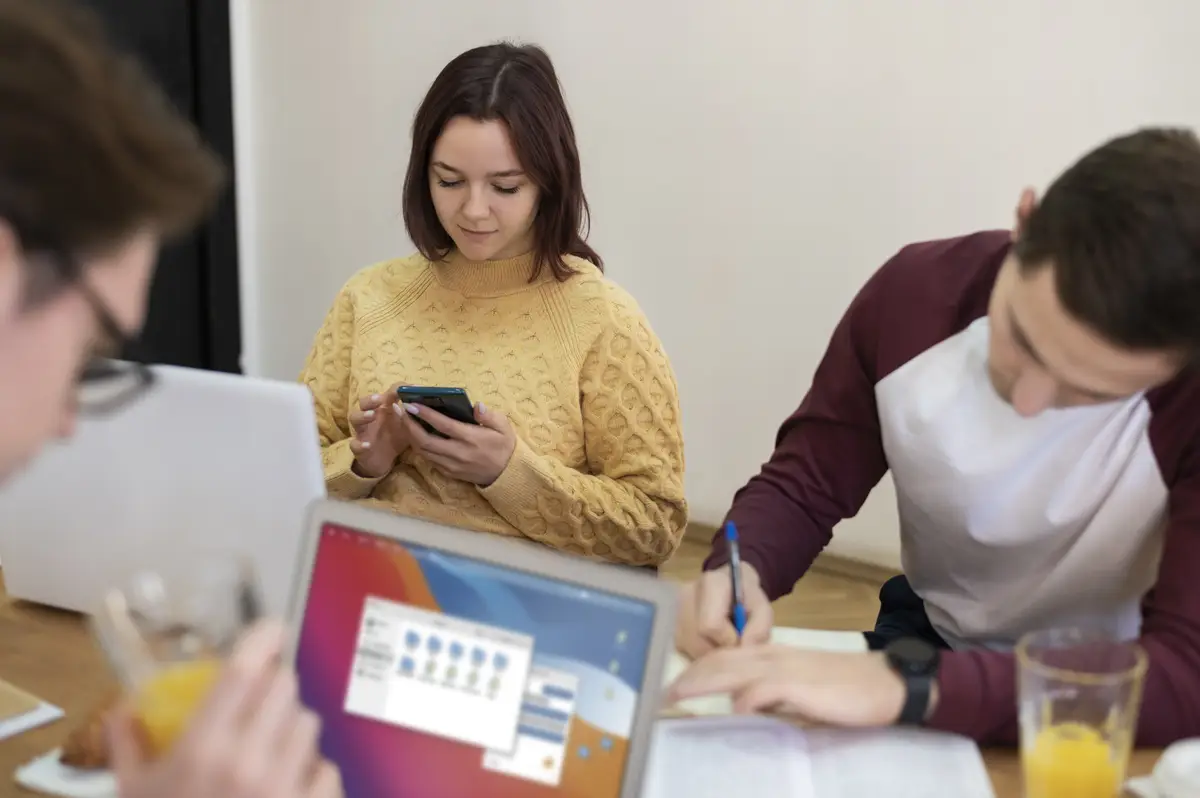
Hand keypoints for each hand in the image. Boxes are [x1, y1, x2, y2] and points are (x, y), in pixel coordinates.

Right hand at [107, 620, 341, 797]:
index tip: (270, 627)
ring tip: (266, 756)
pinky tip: (286, 791)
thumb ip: (128, 746)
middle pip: (285, 688)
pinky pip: (326, 769)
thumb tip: (125, 707)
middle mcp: (249, 763)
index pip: (245, 670)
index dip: (262, 638)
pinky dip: (310, 774)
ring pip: (309, 725)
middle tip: (256, 707)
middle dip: (272, 690)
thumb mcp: (134, 794)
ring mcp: (285, 789)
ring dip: (291, 732)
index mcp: (202, 751)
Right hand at [348, 385, 410, 477]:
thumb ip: (415, 415)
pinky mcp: (359, 448)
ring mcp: (363, 431)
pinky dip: (359, 444)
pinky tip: (367, 445)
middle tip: (380, 398)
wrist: (382, 461)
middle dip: (371, 399)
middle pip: (364, 402)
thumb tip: (432, 403)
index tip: (413, 389)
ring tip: (372, 415)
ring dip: (362, 415)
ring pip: (354, 418)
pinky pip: (355, 445)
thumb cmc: (395, 438)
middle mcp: (371, 417)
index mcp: (384, 409)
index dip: (398, 389)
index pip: (387, 394)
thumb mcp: (408, 426)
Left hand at [401, 401, 515, 485]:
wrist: (507, 475)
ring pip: (423, 451)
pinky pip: (429, 459)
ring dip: (410, 436)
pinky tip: (415, 435)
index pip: (443, 425)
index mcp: (471, 438)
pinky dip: (419, 447)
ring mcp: (451, 465)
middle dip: (409, 425)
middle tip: (401, 411)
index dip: (425, 414)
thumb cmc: (504, 446)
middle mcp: (458, 453)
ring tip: (404, 421)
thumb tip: (476, 405)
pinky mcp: (449, 473)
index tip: (411, 404)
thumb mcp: (504, 427)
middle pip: (425, 440)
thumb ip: (489, 415)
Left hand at [667, 647, 906, 727]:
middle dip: (689, 676)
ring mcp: (785, 667)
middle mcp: (771, 656)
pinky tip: (735, 709)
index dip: (696, 671)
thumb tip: (742, 706)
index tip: (673, 687)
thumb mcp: (798, 691)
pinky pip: (766, 688)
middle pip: (720, 661)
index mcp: (769, 655)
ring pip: (734, 669)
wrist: (883, 684)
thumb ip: (770, 695)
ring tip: (678, 694)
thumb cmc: (842, 690)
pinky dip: (748, 698)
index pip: (723, 658)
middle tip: (662, 693)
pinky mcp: (800, 684)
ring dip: (703, 682)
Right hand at [675, 563, 772, 658]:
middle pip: (699, 641)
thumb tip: (745, 648)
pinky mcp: (673, 629)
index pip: (710, 625)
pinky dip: (703, 654)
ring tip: (724, 641)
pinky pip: (686, 652)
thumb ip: (760, 628)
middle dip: (721, 650)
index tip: (741, 636)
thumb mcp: (763, 608)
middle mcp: (686, 596)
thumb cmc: (747, 598)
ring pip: (692, 650)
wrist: (730, 587)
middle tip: (734, 643)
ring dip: (712, 654)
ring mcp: (676, 613)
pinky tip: (713, 643)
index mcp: (711, 584)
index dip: (729, 638)